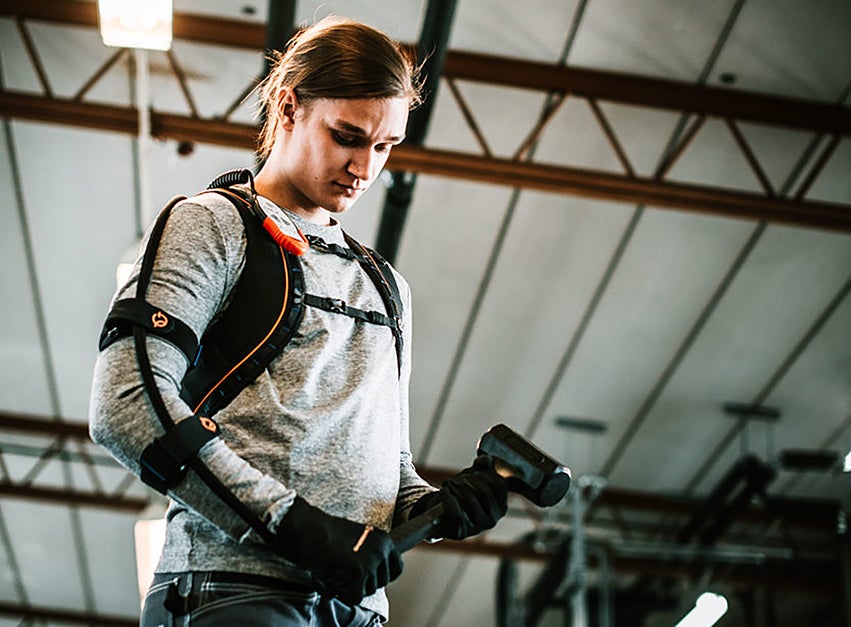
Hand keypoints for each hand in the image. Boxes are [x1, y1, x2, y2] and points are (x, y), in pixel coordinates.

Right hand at [274, 496, 402, 603]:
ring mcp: (370, 563)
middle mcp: (381, 551)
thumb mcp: (358, 536)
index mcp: (383, 540)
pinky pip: (354, 597)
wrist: (311, 531)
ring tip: (335, 571)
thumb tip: (371, 574)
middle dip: (364, 583)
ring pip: (367, 591)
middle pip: (381, 583)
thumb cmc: (327, 532)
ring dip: (350, 587)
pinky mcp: (358, 576)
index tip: (372, 577)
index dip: (384, 576)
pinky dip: (341, 593)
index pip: (397, 568)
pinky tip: (331, 578)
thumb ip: (369, 552)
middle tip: (346, 573)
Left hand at [412, 455, 507, 540]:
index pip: (499, 484)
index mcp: (501, 506)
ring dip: (456, 487)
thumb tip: (485, 460)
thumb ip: (482, 467)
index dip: (483, 473)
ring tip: (448, 485)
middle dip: (467, 480)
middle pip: (484, 491)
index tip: (471, 472)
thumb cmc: (460, 493)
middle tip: (455, 480)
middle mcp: (492, 520)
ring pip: (470, 500)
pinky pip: (456, 513)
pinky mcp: (461, 533)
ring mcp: (477, 528)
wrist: (439, 513)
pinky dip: (448, 498)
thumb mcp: (472, 477)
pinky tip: (444, 492)